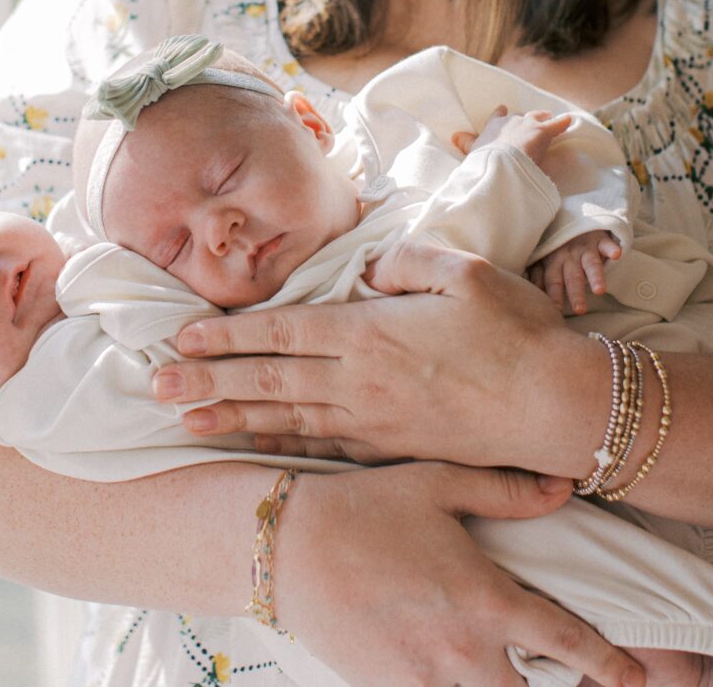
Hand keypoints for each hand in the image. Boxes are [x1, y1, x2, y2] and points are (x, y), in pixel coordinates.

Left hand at [152, 247, 604, 475]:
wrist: (557, 407)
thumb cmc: (517, 334)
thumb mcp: (465, 272)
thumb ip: (404, 264)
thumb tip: (365, 272)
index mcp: (370, 333)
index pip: (280, 331)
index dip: (226, 334)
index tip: (182, 335)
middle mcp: (358, 382)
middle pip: (267, 380)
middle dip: (206, 380)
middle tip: (154, 386)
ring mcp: (371, 422)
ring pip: (284, 419)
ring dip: (230, 418)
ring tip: (184, 420)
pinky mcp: (389, 448)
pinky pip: (321, 448)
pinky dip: (281, 446)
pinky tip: (254, 448)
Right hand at [282, 463, 645, 686]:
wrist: (284, 546)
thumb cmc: (363, 507)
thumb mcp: (436, 484)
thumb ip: (505, 491)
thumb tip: (563, 486)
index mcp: (487, 599)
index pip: (569, 645)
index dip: (610, 667)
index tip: (633, 679)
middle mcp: (464, 650)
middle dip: (543, 686)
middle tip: (543, 670)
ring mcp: (423, 677)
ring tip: (486, 668)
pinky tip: (434, 667)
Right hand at [452, 105, 571, 167]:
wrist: (501, 163)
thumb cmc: (485, 159)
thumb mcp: (472, 151)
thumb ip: (465, 143)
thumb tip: (454, 135)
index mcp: (494, 125)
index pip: (498, 115)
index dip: (502, 114)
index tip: (504, 111)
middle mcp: (512, 120)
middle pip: (520, 116)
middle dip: (524, 121)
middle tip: (527, 127)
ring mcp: (529, 124)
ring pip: (538, 116)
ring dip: (542, 118)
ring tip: (547, 120)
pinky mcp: (544, 131)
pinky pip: (558, 124)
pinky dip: (563, 122)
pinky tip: (569, 120)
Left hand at [529, 230, 621, 313]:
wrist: (572, 221)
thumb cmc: (556, 248)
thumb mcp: (543, 261)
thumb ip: (537, 278)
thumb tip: (531, 296)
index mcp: (552, 263)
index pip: (552, 282)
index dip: (553, 296)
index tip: (555, 311)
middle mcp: (568, 257)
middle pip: (572, 277)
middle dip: (575, 294)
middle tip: (579, 310)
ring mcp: (584, 248)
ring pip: (590, 264)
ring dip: (595, 277)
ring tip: (599, 290)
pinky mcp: (600, 240)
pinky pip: (606, 244)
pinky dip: (611, 248)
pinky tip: (616, 255)